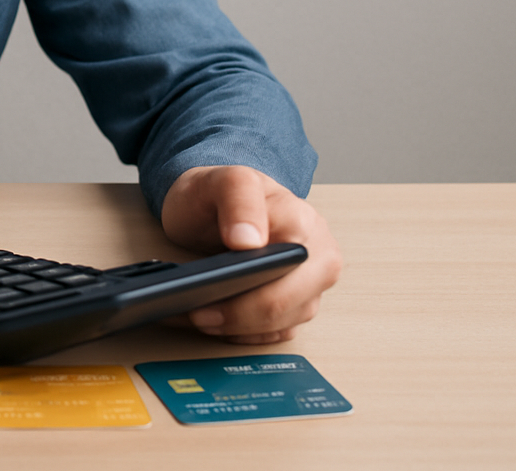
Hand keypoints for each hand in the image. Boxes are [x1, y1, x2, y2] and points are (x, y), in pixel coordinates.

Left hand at [160, 165, 341, 344]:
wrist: (214, 200)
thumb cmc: (220, 192)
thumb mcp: (223, 180)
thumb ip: (239, 200)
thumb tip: (249, 241)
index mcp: (305, 224)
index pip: (286, 270)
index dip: (247, 289)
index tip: (207, 292)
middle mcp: (318, 257)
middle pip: (286, 306)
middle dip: (239, 316)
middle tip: (197, 313)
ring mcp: (310, 285)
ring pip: (281, 325)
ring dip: (238, 328)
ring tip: (199, 316)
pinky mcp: (297, 305)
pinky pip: (275, 333)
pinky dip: (244, 334)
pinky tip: (216, 323)